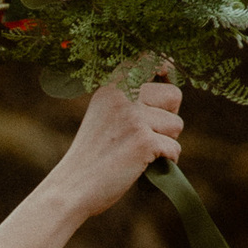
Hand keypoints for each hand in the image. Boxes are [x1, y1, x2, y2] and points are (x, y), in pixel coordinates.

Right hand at [54, 62, 184, 218]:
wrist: (71, 189)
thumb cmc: (90, 157)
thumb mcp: (103, 115)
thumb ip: (130, 99)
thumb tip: (171, 81)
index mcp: (111, 86)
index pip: (149, 59)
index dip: (165, 65)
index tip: (167, 72)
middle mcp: (123, 95)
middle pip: (173, 95)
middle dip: (169, 117)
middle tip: (147, 135)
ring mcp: (134, 117)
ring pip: (176, 125)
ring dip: (165, 143)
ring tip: (137, 154)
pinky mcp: (144, 140)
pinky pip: (174, 149)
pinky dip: (165, 163)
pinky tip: (144, 168)